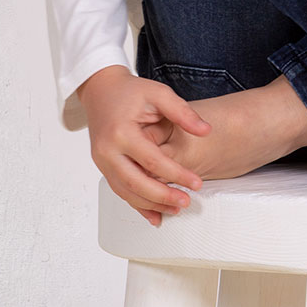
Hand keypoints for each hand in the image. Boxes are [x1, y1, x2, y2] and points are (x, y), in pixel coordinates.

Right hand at [78, 66, 211, 226]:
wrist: (100, 90)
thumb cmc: (130, 92)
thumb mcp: (159, 94)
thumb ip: (182, 112)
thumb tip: (206, 130)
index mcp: (121, 132)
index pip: (152, 160)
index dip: (177, 174)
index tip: (197, 183)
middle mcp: (107, 150)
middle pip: (135, 182)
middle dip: (162, 197)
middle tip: (185, 202)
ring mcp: (102, 161)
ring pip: (126, 192)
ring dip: (151, 205)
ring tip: (175, 210)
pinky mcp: (103, 167)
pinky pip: (120, 191)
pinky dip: (137, 205)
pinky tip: (154, 216)